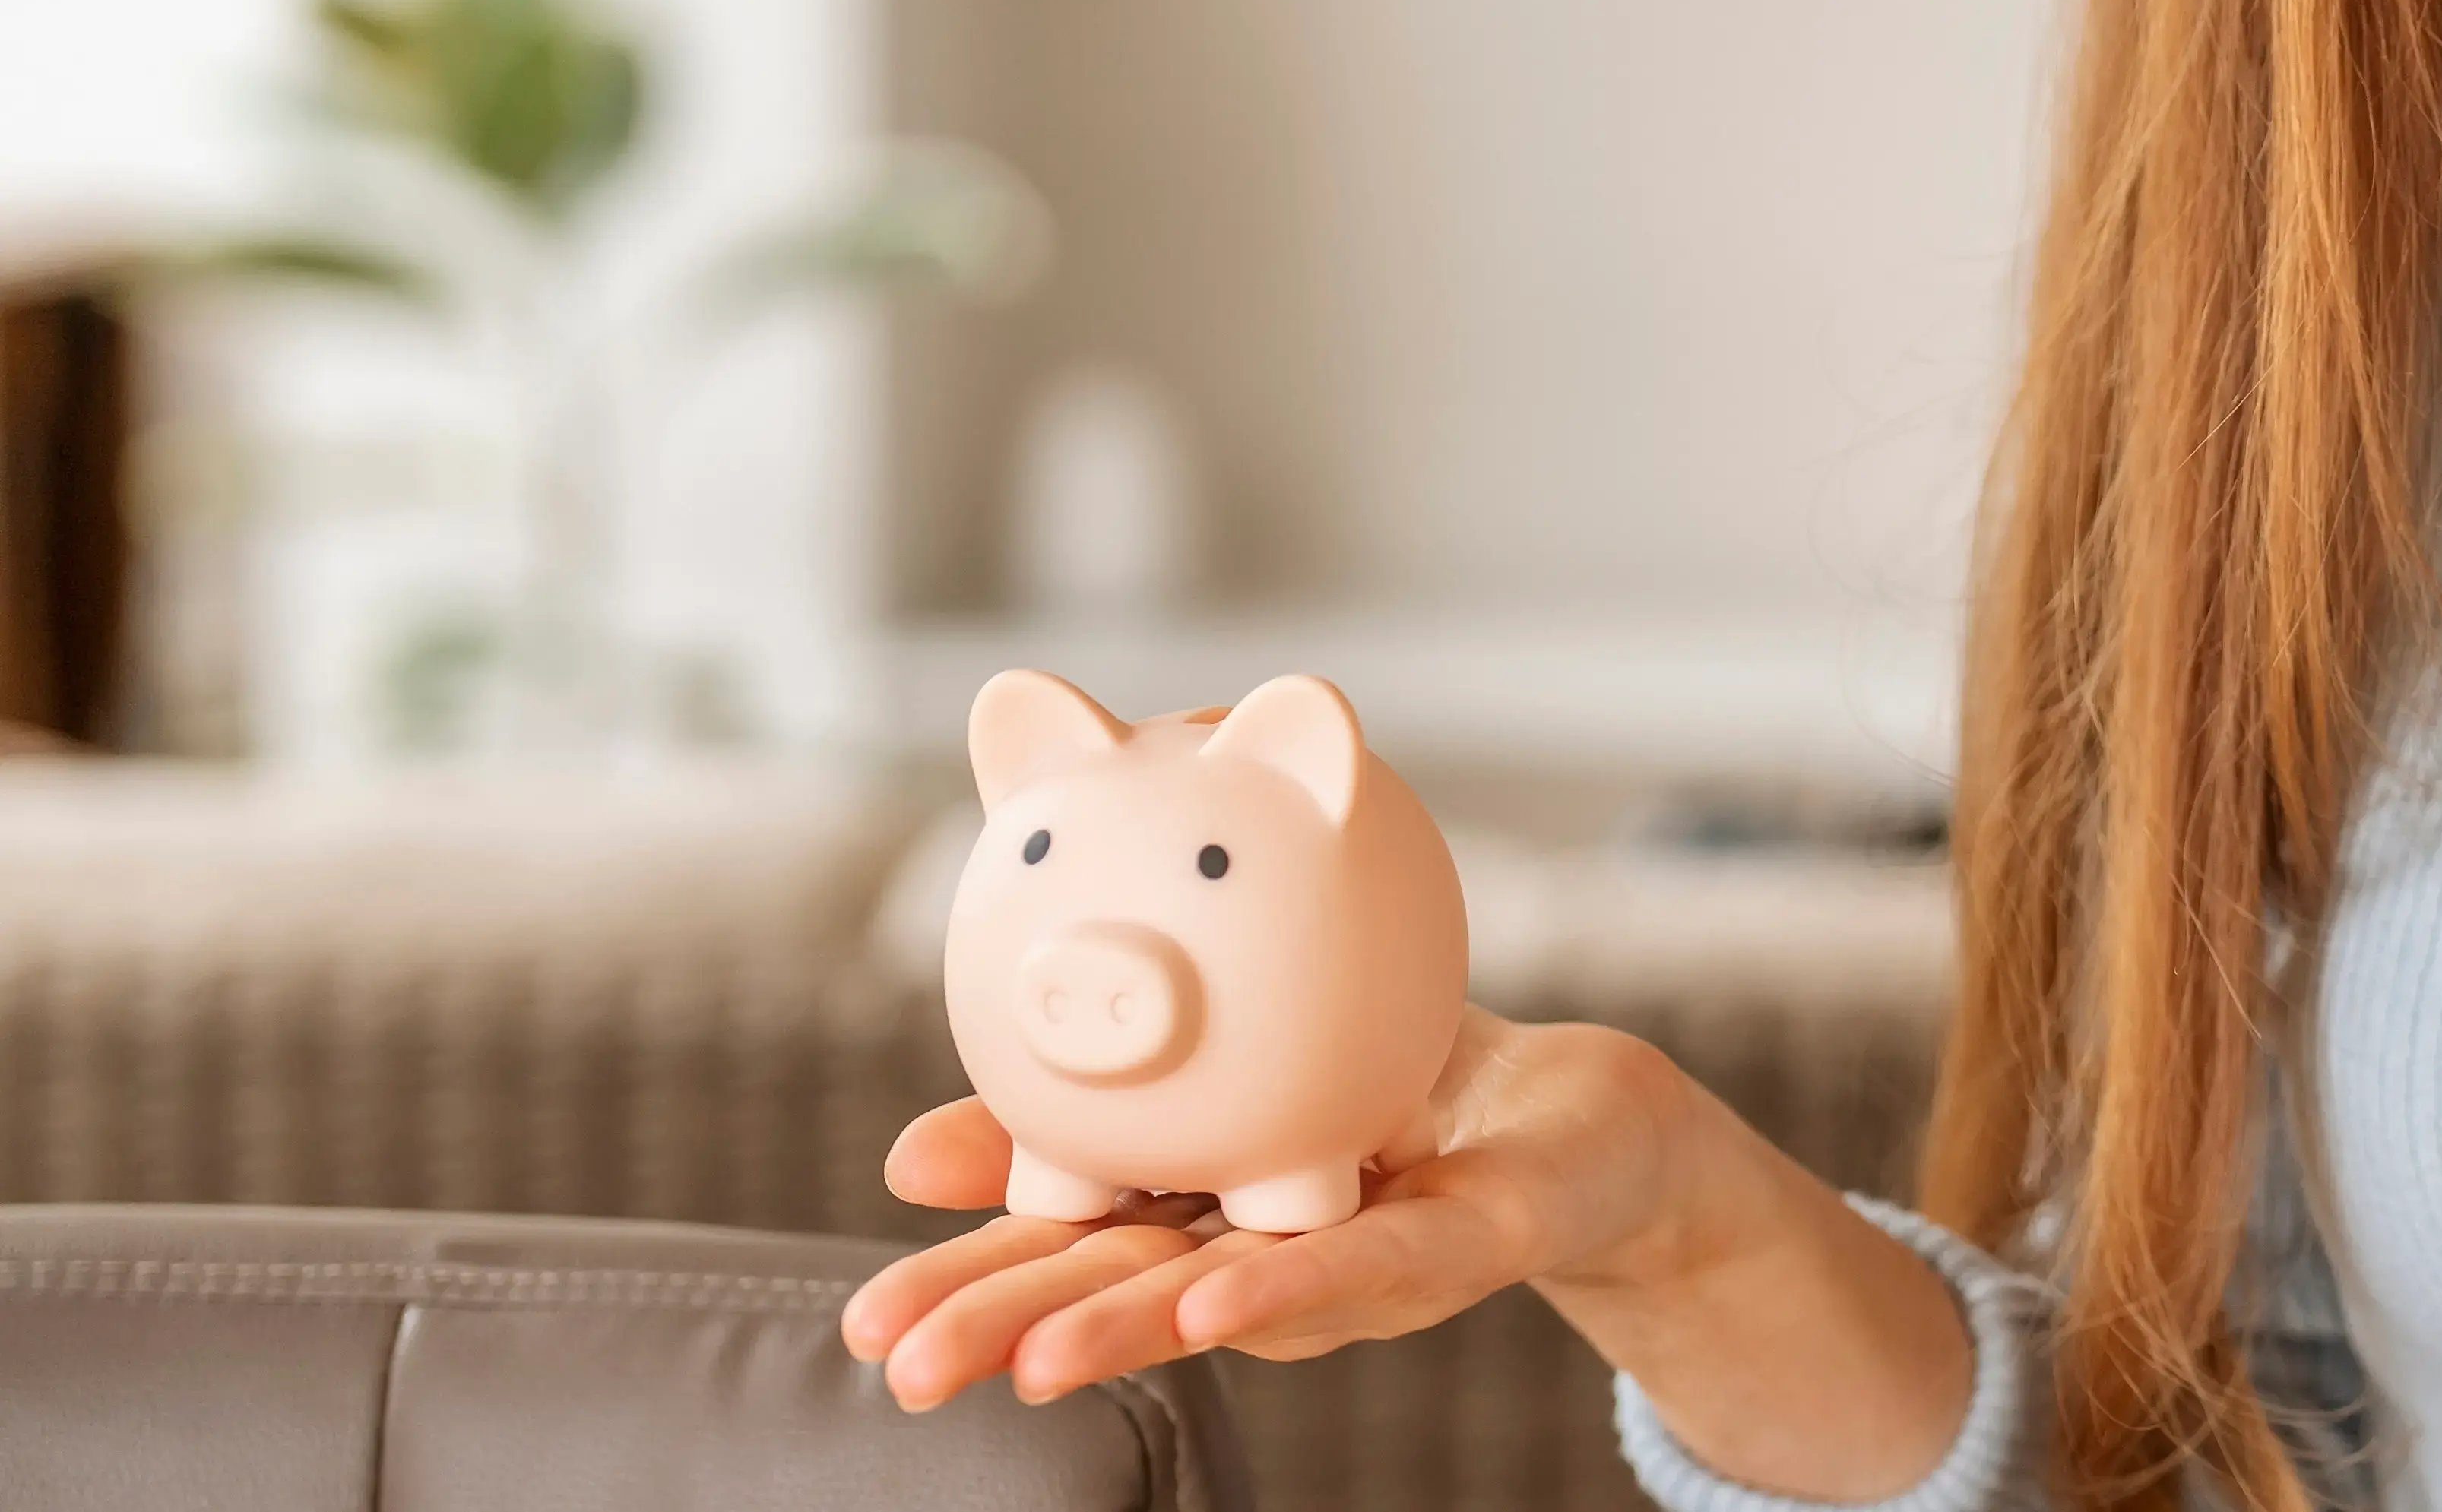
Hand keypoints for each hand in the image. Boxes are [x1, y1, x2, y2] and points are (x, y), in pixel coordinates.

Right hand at [838, 1006, 1703, 1408]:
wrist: (1577, 1117)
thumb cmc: (1397, 1092)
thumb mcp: (1234, 1069)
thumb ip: (1096, 1099)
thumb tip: (918, 1147)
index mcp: (1200, 1209)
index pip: (1067, 1251)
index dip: (969, 1285)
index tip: (863, 1327)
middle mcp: (1262, 1255)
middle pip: (1123, 1295)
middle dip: (1012, 1333)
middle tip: (904, 1372)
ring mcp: (1358, 1264)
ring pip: (1229, 1299)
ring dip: (1130, 1332)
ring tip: (1031, 1362)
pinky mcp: (1464, 1243)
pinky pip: (1372, 1261)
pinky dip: (1288, 1289)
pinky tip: (1213, 1308)